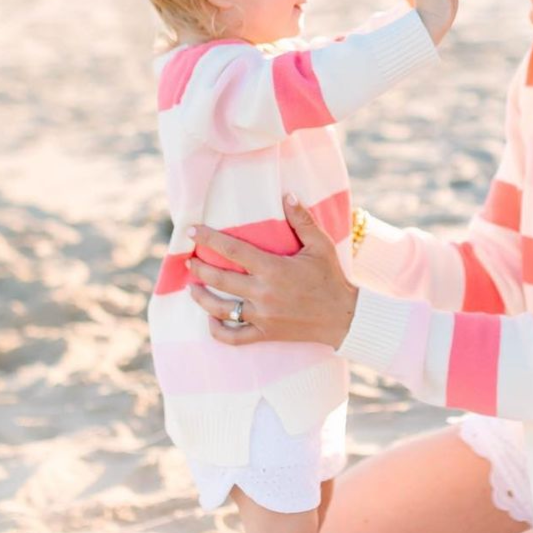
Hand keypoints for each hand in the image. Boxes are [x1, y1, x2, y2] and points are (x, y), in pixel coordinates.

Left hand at [187, 197, 358, 349]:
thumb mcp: (320, 245)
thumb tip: (287, 195)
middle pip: (219, 278)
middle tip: (188, 259)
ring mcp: (262, 316)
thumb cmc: (331, 278)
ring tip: (191, 287)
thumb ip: (302, 220)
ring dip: (201, 298)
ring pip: (220, 309)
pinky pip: (233, 337)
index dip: (208, 239)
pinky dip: (217, 330)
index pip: (232, 249)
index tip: (191, 231)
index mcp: (273, 268)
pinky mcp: (265, 334)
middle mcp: (263, 293)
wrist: (344, 317)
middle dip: (198, 267)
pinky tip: (210, 318)